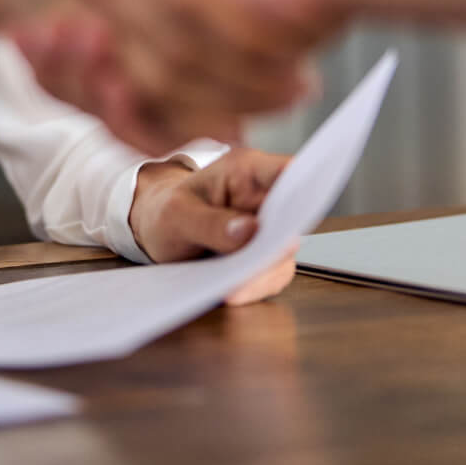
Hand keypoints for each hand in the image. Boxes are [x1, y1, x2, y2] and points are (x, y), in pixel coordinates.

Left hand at [128, 149, 297, 304]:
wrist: (157, 229)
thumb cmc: (167, 210)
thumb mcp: (176, 214)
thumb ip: (209, 221)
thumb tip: (249, 231)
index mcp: (246, 171)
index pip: (288, 170)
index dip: (309, 184)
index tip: (304, 208)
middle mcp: (264, 198)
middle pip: (293, 219)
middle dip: (277, 246)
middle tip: (253, 267)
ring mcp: (268, 229)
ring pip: (284, 255)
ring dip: (261, 274)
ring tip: (231, 290)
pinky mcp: (264, 256)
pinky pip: (272, 275)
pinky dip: (254, 287)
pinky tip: (230, 293)